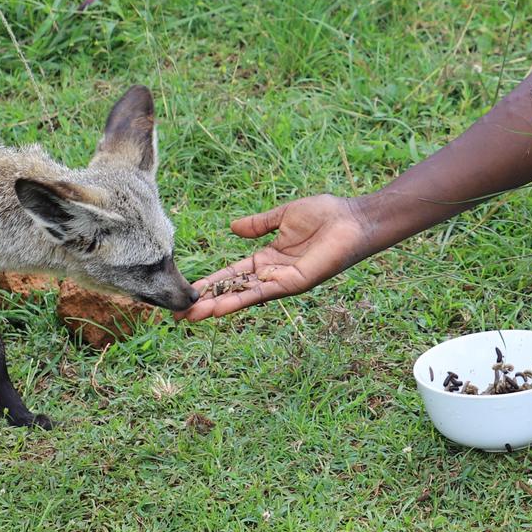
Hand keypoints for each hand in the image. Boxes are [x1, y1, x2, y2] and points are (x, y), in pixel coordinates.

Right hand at [179, 193, 378, 320]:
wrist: (352, 219)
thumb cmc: (326, 215)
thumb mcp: (283, 216)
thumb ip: (259, 224)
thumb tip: (233, 228)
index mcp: (268, 258)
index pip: (233, 274)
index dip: (211, 283)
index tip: (188, 291)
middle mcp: (272, 273)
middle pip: (233, 290)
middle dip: (207, 302)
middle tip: (179, 316)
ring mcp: (282, 280)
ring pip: (243, 296)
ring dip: (217, 307)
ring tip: (190, 316)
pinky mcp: (294, 283)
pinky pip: (262, 293)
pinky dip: (240, 301)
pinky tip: (220, 308)